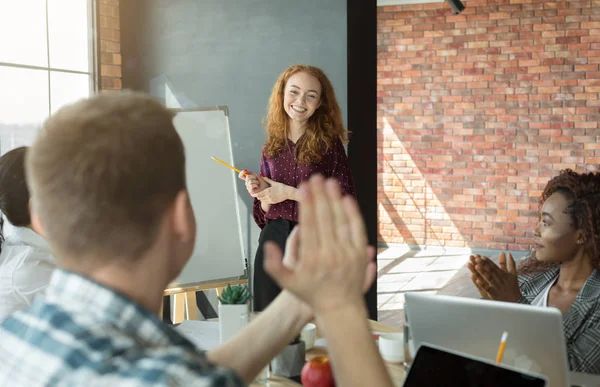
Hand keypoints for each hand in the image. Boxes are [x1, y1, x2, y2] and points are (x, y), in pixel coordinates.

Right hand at [238, 170, 268, 195]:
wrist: (268, 189)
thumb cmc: (264, 183)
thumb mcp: (257, 176)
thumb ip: (250, 173)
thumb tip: (245, 170)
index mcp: (248, 180)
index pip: (241, 176)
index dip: (242, 173)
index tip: (245, 170)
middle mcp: (247, 184)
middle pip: (247, 177)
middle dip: (254, 177)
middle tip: (258, 180)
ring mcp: (249, 188)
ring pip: (249, 181)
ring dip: (256, 181)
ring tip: (258, 184)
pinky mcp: (251, 192)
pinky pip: (250, 185)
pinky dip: (255, 184)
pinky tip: (258, 186)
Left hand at [255, 176, 296, 204]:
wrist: (288, 193)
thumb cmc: (281, 187)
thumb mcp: (274, 183)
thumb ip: (267, 179)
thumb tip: (262, 175)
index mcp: (267, 191)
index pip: (258, 194)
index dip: (255, 194)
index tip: (253, 192)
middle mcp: (268, 196)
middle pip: (259, 198)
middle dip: (258, 195)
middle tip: (258, 192)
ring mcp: (271, 200)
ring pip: (262, 200)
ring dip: (261, 198)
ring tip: (262, 194)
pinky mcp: (273, 202)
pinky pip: (266, 202)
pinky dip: (265, 200)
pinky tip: (267, 197)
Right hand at [263, 175, 376, 315]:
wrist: (339, 307)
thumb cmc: (311, 292)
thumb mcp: (286, 282)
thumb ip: (272, 264)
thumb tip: (268, 243)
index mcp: (310, 259)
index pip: (309, 225)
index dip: (307, 204)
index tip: (304, 187)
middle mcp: (329, 255)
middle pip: (325, 218)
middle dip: (320, 195)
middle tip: (316, 177)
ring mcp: (347, 254)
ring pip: (341, 220)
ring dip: (335, 199)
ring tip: (330, 182)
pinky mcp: (359, 254)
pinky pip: (356, 229)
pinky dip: (352, 213)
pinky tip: (346, 199)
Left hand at [467, 253, 520, 302]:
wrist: (517, 303)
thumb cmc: (513, 288)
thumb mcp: (513, 275)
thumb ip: (510, 264)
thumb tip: (509, 253)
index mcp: (503, 274)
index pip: (494, 266)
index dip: (487, 261)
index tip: (481, 256)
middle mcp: (500, 280)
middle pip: (491, 271)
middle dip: (483, 264)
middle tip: (476, 258)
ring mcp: (497, 287)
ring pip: (489, 278)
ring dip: (482, 272)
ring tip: (476, 266)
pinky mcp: (494, 295)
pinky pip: (488, 289)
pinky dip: (483, 285)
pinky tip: (477, 280)